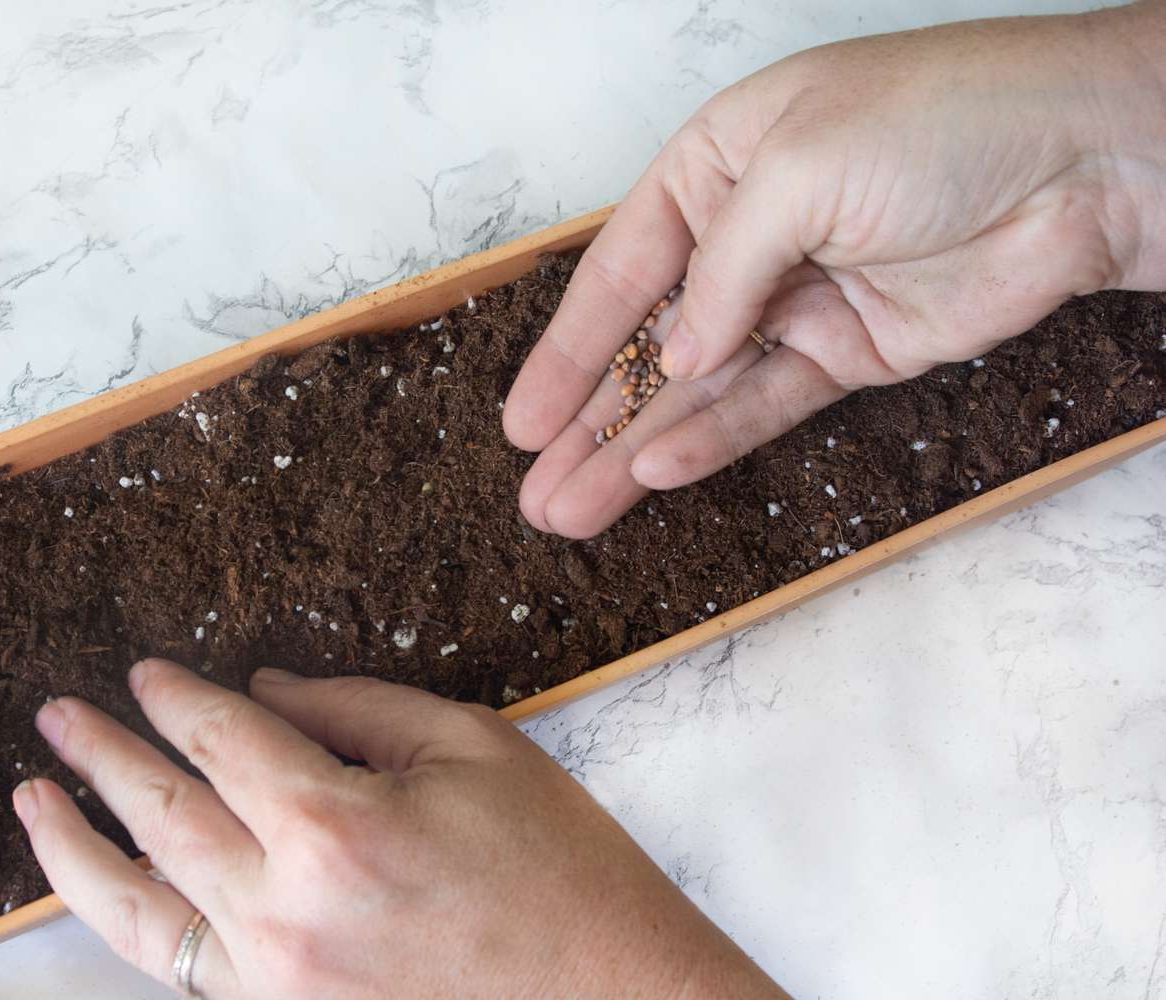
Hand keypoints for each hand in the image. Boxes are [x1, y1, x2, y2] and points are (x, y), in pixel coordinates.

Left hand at [12, 660, 788, 998]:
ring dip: (72, 854)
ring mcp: (277, 986)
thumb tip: (264, 692)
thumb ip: (355, 710)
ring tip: (34, 806)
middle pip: (160, 818)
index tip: (145, 675)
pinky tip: (116, 889)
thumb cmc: (561, 871)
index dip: (175, 699)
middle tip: (56, 718)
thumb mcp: (474, 748)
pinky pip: (183, 971)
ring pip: (138, 914)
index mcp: (335, 826)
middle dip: (99, 757)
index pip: (220, 741)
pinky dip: (135, 925)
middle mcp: (285, 913)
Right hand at [505, 4, 1165, 537]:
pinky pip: (765, 403)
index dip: (565, 350)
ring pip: (695, 387)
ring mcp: (796, 297)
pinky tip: (655, 475)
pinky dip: (712, 440)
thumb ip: (722, 270)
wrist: (1087, 161)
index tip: (520, 422)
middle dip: (589, 417)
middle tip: (534, 492)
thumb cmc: (940, 121)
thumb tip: (673, 357)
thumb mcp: (797, 168)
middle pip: (646, 340)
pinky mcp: (849, 351)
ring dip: (634, 448)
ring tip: (569, 511)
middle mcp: (744, 233)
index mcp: (716, 164)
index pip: (620, 268)